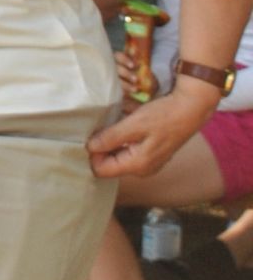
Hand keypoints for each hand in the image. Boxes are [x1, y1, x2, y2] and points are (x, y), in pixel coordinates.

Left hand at [88, 82, 214, 182]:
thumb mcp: (134, 124)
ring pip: (118, 153)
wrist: (190, 109)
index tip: (90, 134)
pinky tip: (126, 121)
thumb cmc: (164, 116)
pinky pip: (128, 148)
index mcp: (137, 165)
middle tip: (102, 124)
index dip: (92, 154)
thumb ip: (110, 138)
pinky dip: (124, 136)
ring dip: (113, 138)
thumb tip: (89, 147)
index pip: (101, 170)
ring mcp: (148, 162)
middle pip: (109, 163)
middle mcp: (142, 169)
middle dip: (102, 145)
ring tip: (116, 120)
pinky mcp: (151, 153)